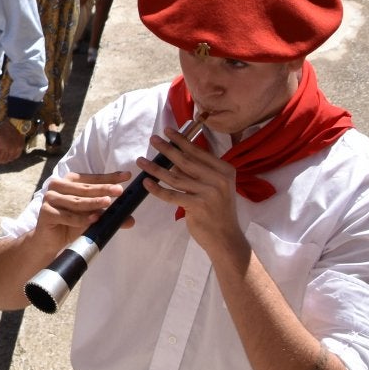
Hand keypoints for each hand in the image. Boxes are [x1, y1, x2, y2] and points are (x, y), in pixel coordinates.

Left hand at [0, 124, 26, 164]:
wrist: (16, 124)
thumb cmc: (5, 128)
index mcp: (3, 146)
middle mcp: (10, 149)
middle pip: (4, 159)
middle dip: (0, 161)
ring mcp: (16, 148)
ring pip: (11, 158)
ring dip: (6, 160)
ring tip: (4, 161)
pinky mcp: (20, 147)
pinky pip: (17, 155)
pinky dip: (13, 158)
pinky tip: (11, 158)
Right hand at [36, 170, 133, 243]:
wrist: (49, 240)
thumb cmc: (70, 224)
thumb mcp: (92, 217)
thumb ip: (108, 215)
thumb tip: (130, 220)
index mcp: (69, 181)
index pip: (92, 179)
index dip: (109, 177)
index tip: (126, 176)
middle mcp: (58, 186)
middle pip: (84, 188)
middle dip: (104, 189)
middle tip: (119, 190)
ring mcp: (50, 198)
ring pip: (77, 202)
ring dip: (93, 203)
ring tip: (108, 203)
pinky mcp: (45, 212)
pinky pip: (67, 216)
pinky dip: (82, 219)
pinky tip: (94, 219)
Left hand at [137, 131, 247, 265]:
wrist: (227, 238)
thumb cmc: (218, 212)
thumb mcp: (214, 188)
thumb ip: (198, 173)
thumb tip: (174, 159)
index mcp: (224, 171)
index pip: (199, 152)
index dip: (182, 141)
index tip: (168, 131)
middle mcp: (219, 179)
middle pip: (186, 161)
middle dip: (167, 149)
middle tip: (153, 140)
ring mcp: (209, 193)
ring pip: (175, 177)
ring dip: (156, 168)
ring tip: (141, 161)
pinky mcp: (198, 206)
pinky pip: (172, 195)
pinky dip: (157, 189)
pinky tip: (146, 183)